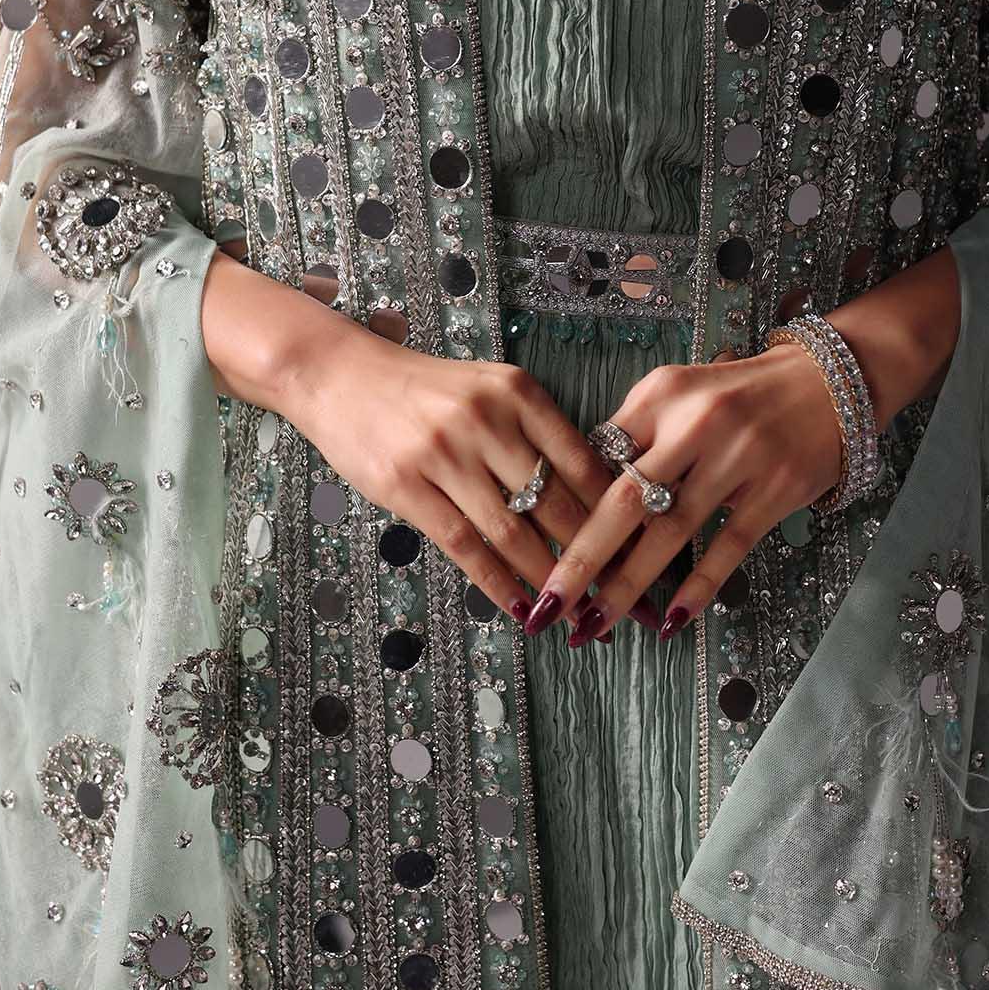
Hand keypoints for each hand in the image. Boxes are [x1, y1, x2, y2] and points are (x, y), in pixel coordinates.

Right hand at [200, 244, 658, 631]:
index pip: (586, 463)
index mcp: (519, 393)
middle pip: (557, 503)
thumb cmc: (427, 390)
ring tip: (577, 613)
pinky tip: (520, 607)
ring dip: (549, 580)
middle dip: (596, 557)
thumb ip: (538, 433)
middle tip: (624, 597)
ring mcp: (445, 454)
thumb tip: (599, 496)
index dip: (620, 514)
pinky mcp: (407, 487)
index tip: (645, 551)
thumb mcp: (491, 390)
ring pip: (513, 533)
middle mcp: (487, 420)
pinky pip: (463, 546)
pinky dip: (497, 582)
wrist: (343, 376)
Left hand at [525, 339, 844, 644]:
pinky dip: (697, 587)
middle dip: (581, 560)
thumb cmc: (736, 394)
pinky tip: (671, 621)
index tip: (533, 550)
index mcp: (660, 395)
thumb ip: (632, 434)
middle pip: (623, 500)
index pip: (599, 456)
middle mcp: (696, 423)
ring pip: (670, 533)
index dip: (565, 509)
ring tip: (594, 626)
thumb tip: (582, 494)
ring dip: (629, 587)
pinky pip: (728, 547)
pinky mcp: (774, 491)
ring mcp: (738, 459)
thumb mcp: (677, 392)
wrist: (826, 382)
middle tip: (548, 606)